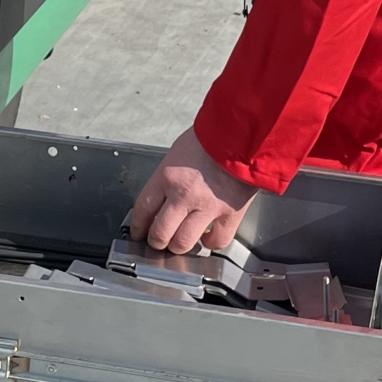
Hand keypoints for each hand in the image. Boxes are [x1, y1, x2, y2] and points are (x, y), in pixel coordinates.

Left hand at [129, 125, 256, 254]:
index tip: (139, 232)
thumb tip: (162, 198)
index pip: (143, 210)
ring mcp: (207, 207)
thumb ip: (169, 177)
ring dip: (179, 246)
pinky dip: (210, 243)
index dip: (138, 226)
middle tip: (158, 241)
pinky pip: (217, 241)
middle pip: (160, 233)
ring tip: (180, 243)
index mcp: (167, 176)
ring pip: (184, 243)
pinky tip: (207, 237)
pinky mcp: (230, 213)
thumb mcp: (179, 152)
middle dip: (156, 241)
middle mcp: (184, 195)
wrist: (243, 135)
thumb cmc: (211, 138)